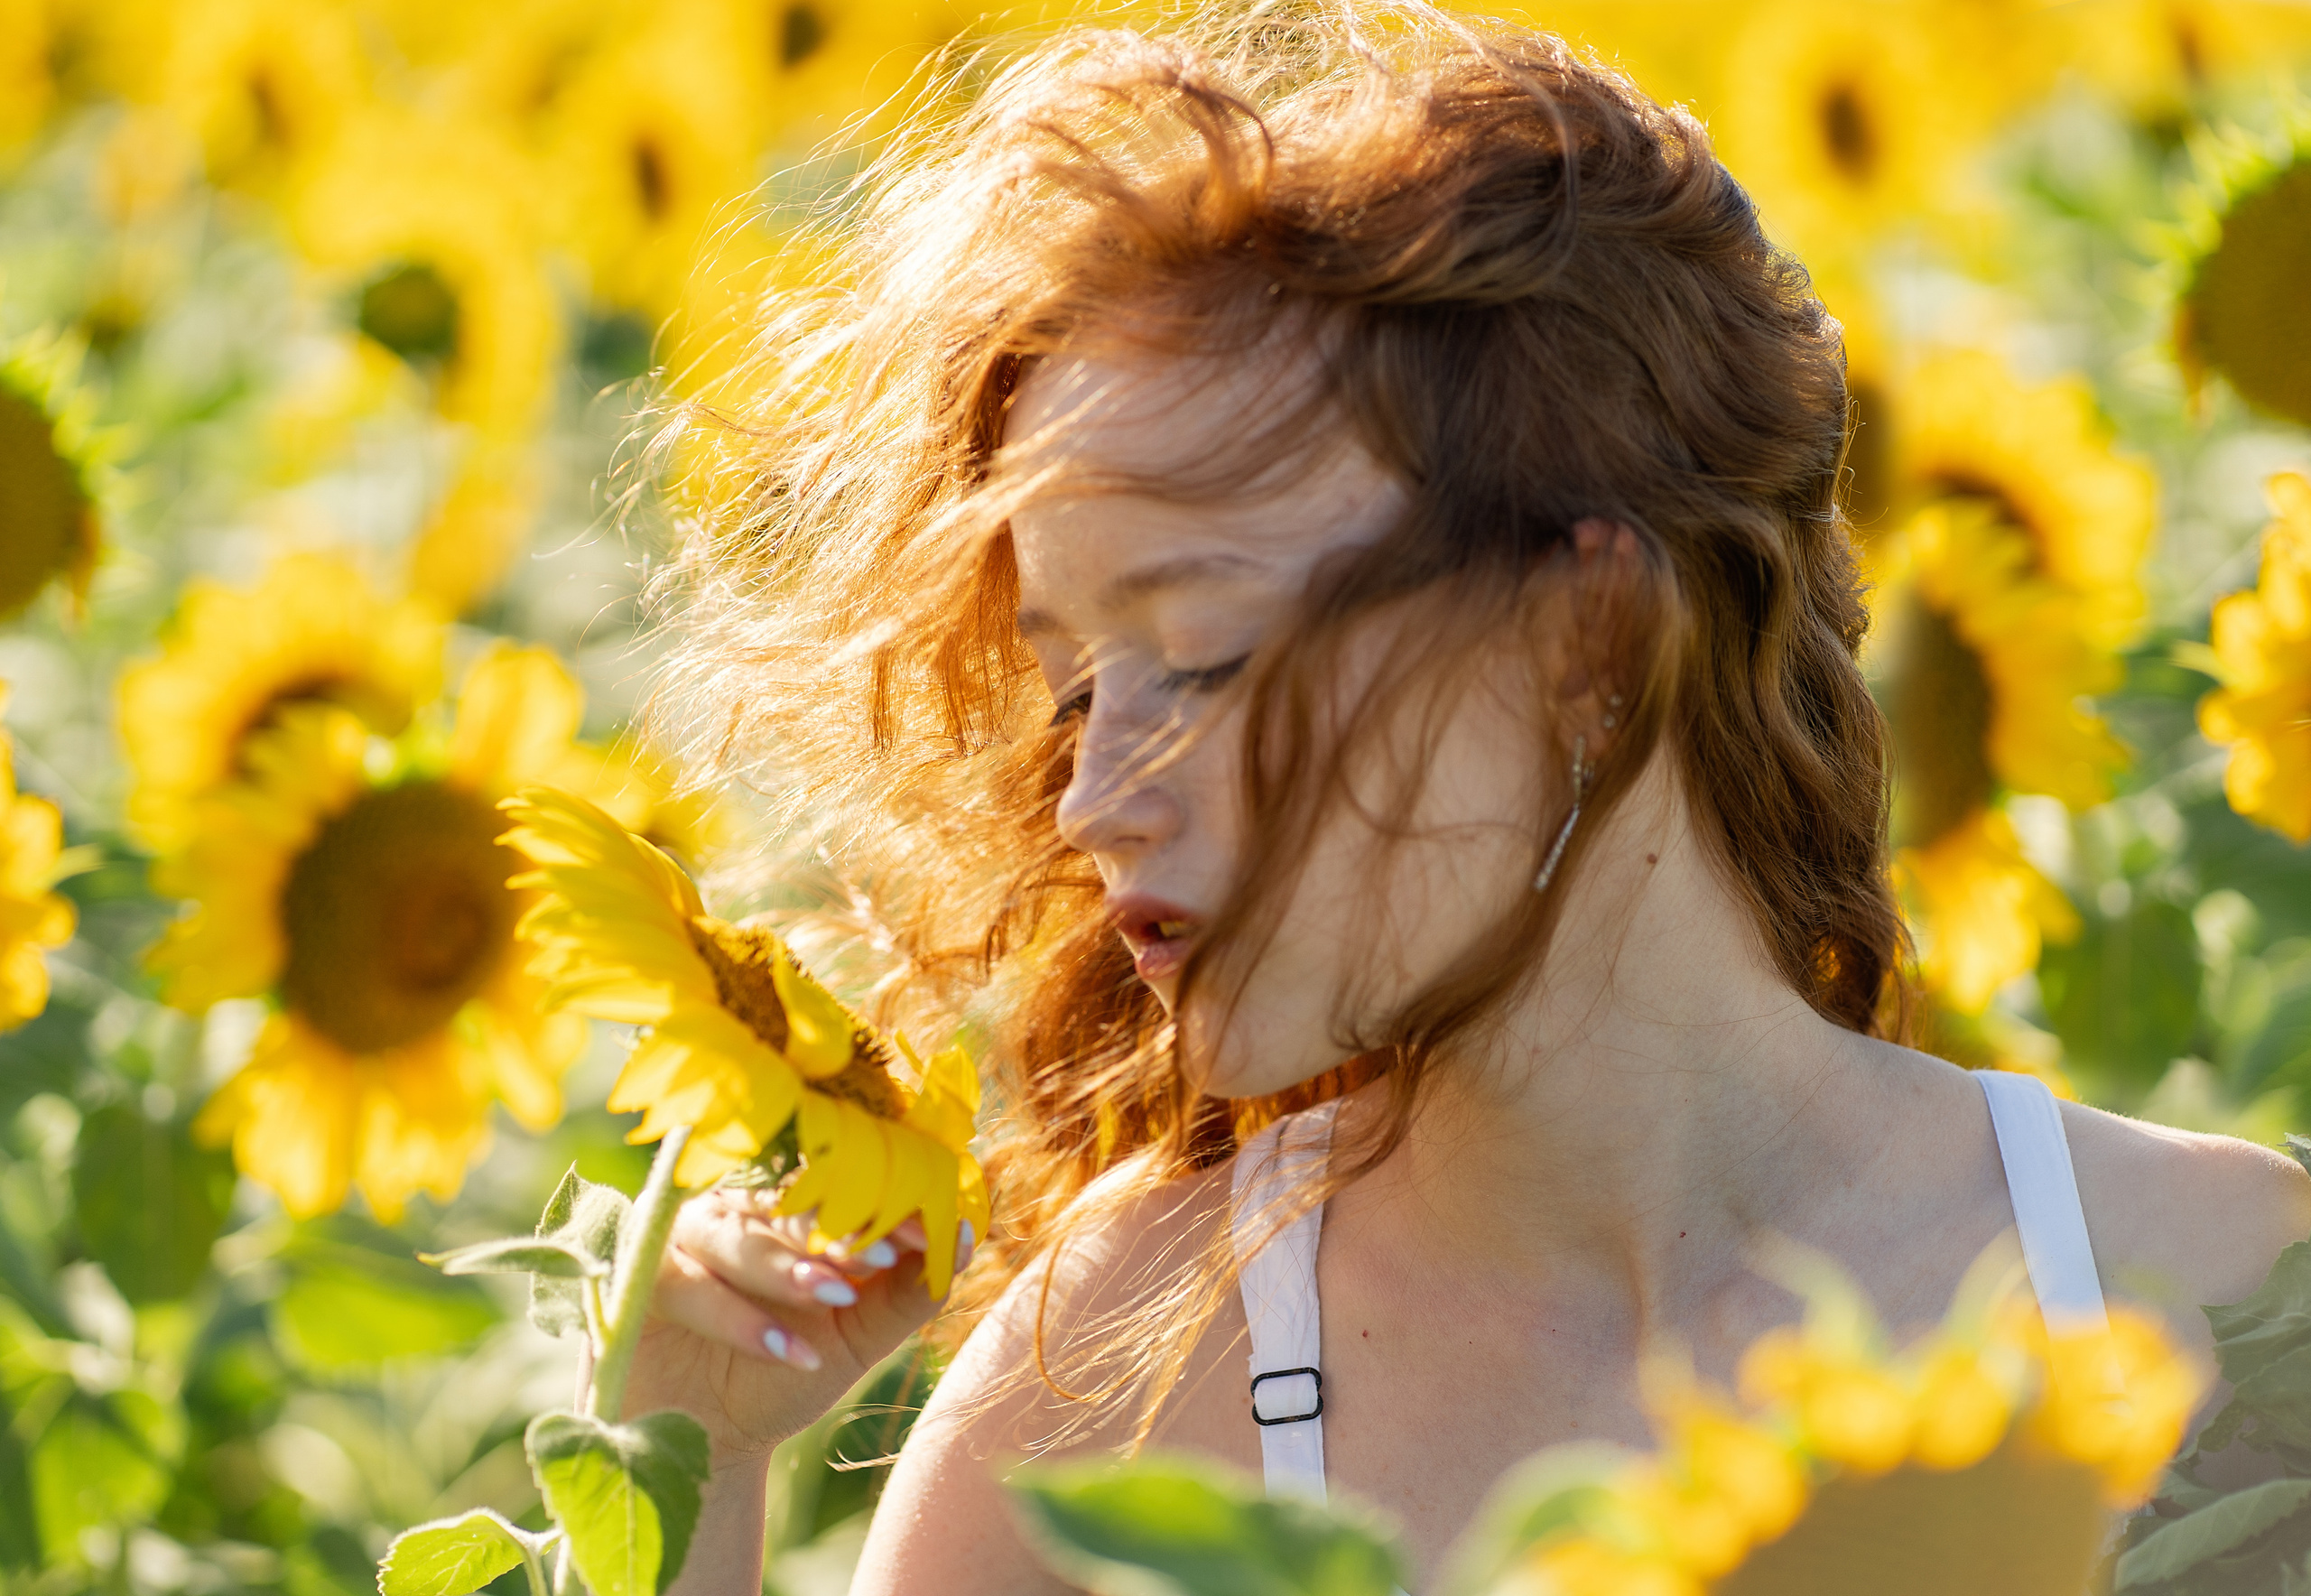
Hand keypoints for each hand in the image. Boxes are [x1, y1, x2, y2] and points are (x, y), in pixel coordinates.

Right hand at [622, 1187, 970, 1466]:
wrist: (706, 1437)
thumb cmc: (785, 1369)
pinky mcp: (638, 1274)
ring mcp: (682, 1234)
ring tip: (834, 1299)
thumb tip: (963, 1237)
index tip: (926, 1232)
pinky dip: (739, 1317)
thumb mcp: (857, 1335)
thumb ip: (907, 1288)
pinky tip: (789, 1351)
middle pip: (784, 1196)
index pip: (837, 1182)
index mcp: (790, 1203)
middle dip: (836, 1223)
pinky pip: (687, 1285)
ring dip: (786, 1266)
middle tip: (881, 1253)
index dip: (882, 1201)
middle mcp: (735, 1204)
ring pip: (735, 1233)